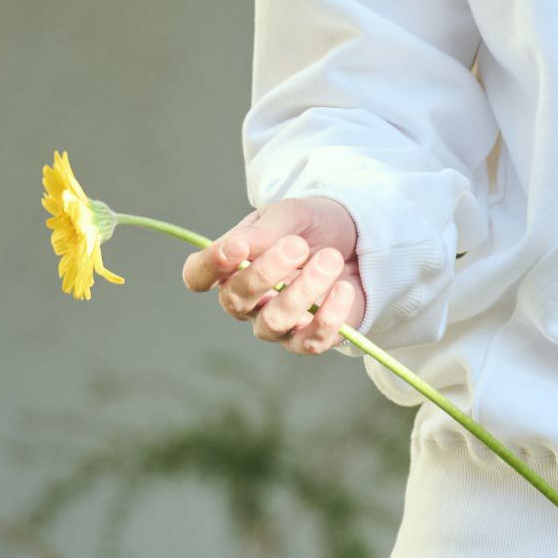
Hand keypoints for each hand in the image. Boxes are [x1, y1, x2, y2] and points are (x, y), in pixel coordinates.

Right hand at [181, 196, 366, 353]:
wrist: (358, 236)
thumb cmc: (312, 226)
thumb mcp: (290, 215)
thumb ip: (262, 232)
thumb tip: (235, 246)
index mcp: (233, 266)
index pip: (198, 276)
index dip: (210, 266)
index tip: (237, 247)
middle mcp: (248, 301)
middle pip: (235, 300)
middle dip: (266, 273)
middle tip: (298, 245)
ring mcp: (277, 324)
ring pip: (273, 322)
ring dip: (303, 290)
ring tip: (331, 258)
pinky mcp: (310, 338)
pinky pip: (310, 342)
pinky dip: (329, 316)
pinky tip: (344, 288)